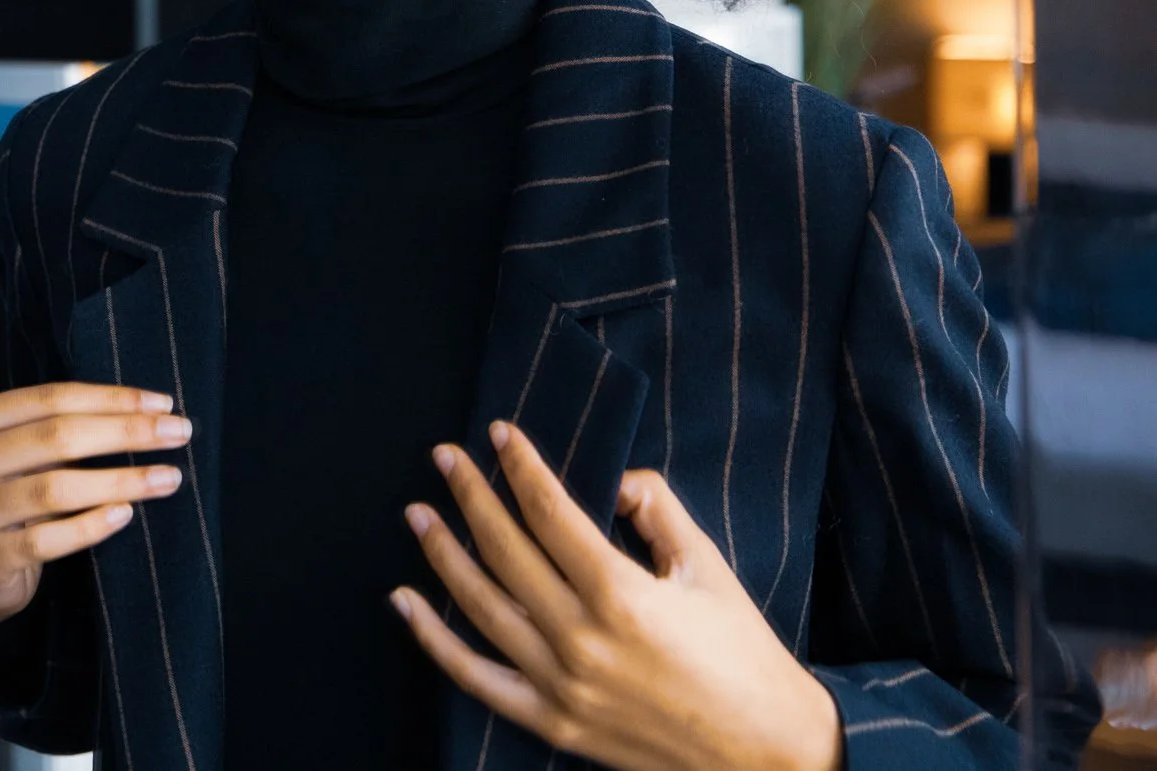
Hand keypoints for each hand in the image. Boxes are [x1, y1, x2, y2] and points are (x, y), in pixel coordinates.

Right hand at [0, 382, 190, 625]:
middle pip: (54, 437)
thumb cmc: (17, 495)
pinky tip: (126, 515)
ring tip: (168, 479)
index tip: (164, 404)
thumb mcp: (29, 454)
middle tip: (179, 434)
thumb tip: (154, 411)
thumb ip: (68, 428)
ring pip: (53, 489)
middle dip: (125, 432)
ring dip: (120, 481)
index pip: (49, 398)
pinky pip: (44, 540)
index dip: (110, 399)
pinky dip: (90, 526)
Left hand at [393, 421, 842, 770]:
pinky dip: (434, 639)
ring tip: (418, 513)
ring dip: (441, 555)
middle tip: (444, 457)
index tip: (498, 433)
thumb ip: (657, 510)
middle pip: (504, 550)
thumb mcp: (707, 568)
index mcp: (621, 593)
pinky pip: (475, 677)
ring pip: (480, 606)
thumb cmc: (743, 655)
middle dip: (470, 495)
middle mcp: (581, 638)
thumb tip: (613, 479)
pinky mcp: (552, 722)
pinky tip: (405, 602)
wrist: (769, 755)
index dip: (521, 467)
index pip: (549, 512)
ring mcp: (561, 684)